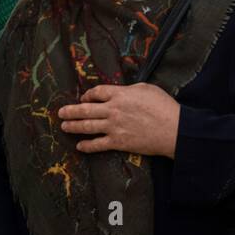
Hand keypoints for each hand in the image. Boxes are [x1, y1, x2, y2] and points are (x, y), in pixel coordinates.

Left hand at [58, 83, 180, 157]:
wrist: (173, 130)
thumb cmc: (164, 107)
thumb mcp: (147, 89)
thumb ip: (130, 89)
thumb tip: (122, 92)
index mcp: (120, 94)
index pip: (97, 92)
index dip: (88, 95)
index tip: (84, 98)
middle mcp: (113, 110)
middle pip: (86, 109)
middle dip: (71, 111)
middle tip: (61, 113)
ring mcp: (114, 127)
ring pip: (88, 126)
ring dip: (74, 126)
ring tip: (64, 126)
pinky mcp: (118, 142)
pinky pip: (98, 145)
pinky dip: (87, 146)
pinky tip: (80, 146)